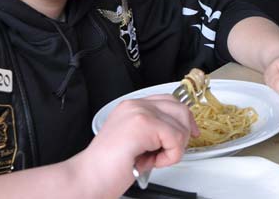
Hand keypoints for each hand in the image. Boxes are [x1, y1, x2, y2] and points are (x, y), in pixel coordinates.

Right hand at [75, 95, 196, 196]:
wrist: (89, 178)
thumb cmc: (108, 167)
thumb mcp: (135, 141)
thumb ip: (153, 131)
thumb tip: (179, 132)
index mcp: (132, 106)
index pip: (169, 101)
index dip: (183, 119)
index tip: (189, 134)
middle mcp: (136, 105)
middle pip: (180, 109)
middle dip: (182, 135)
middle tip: (168, 153)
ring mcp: (139, 112)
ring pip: (180, 126)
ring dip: (173, 149)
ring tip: (153, 159)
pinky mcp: (143, 124)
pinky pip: (175, 138)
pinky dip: (169, 156)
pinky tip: (151, 162)